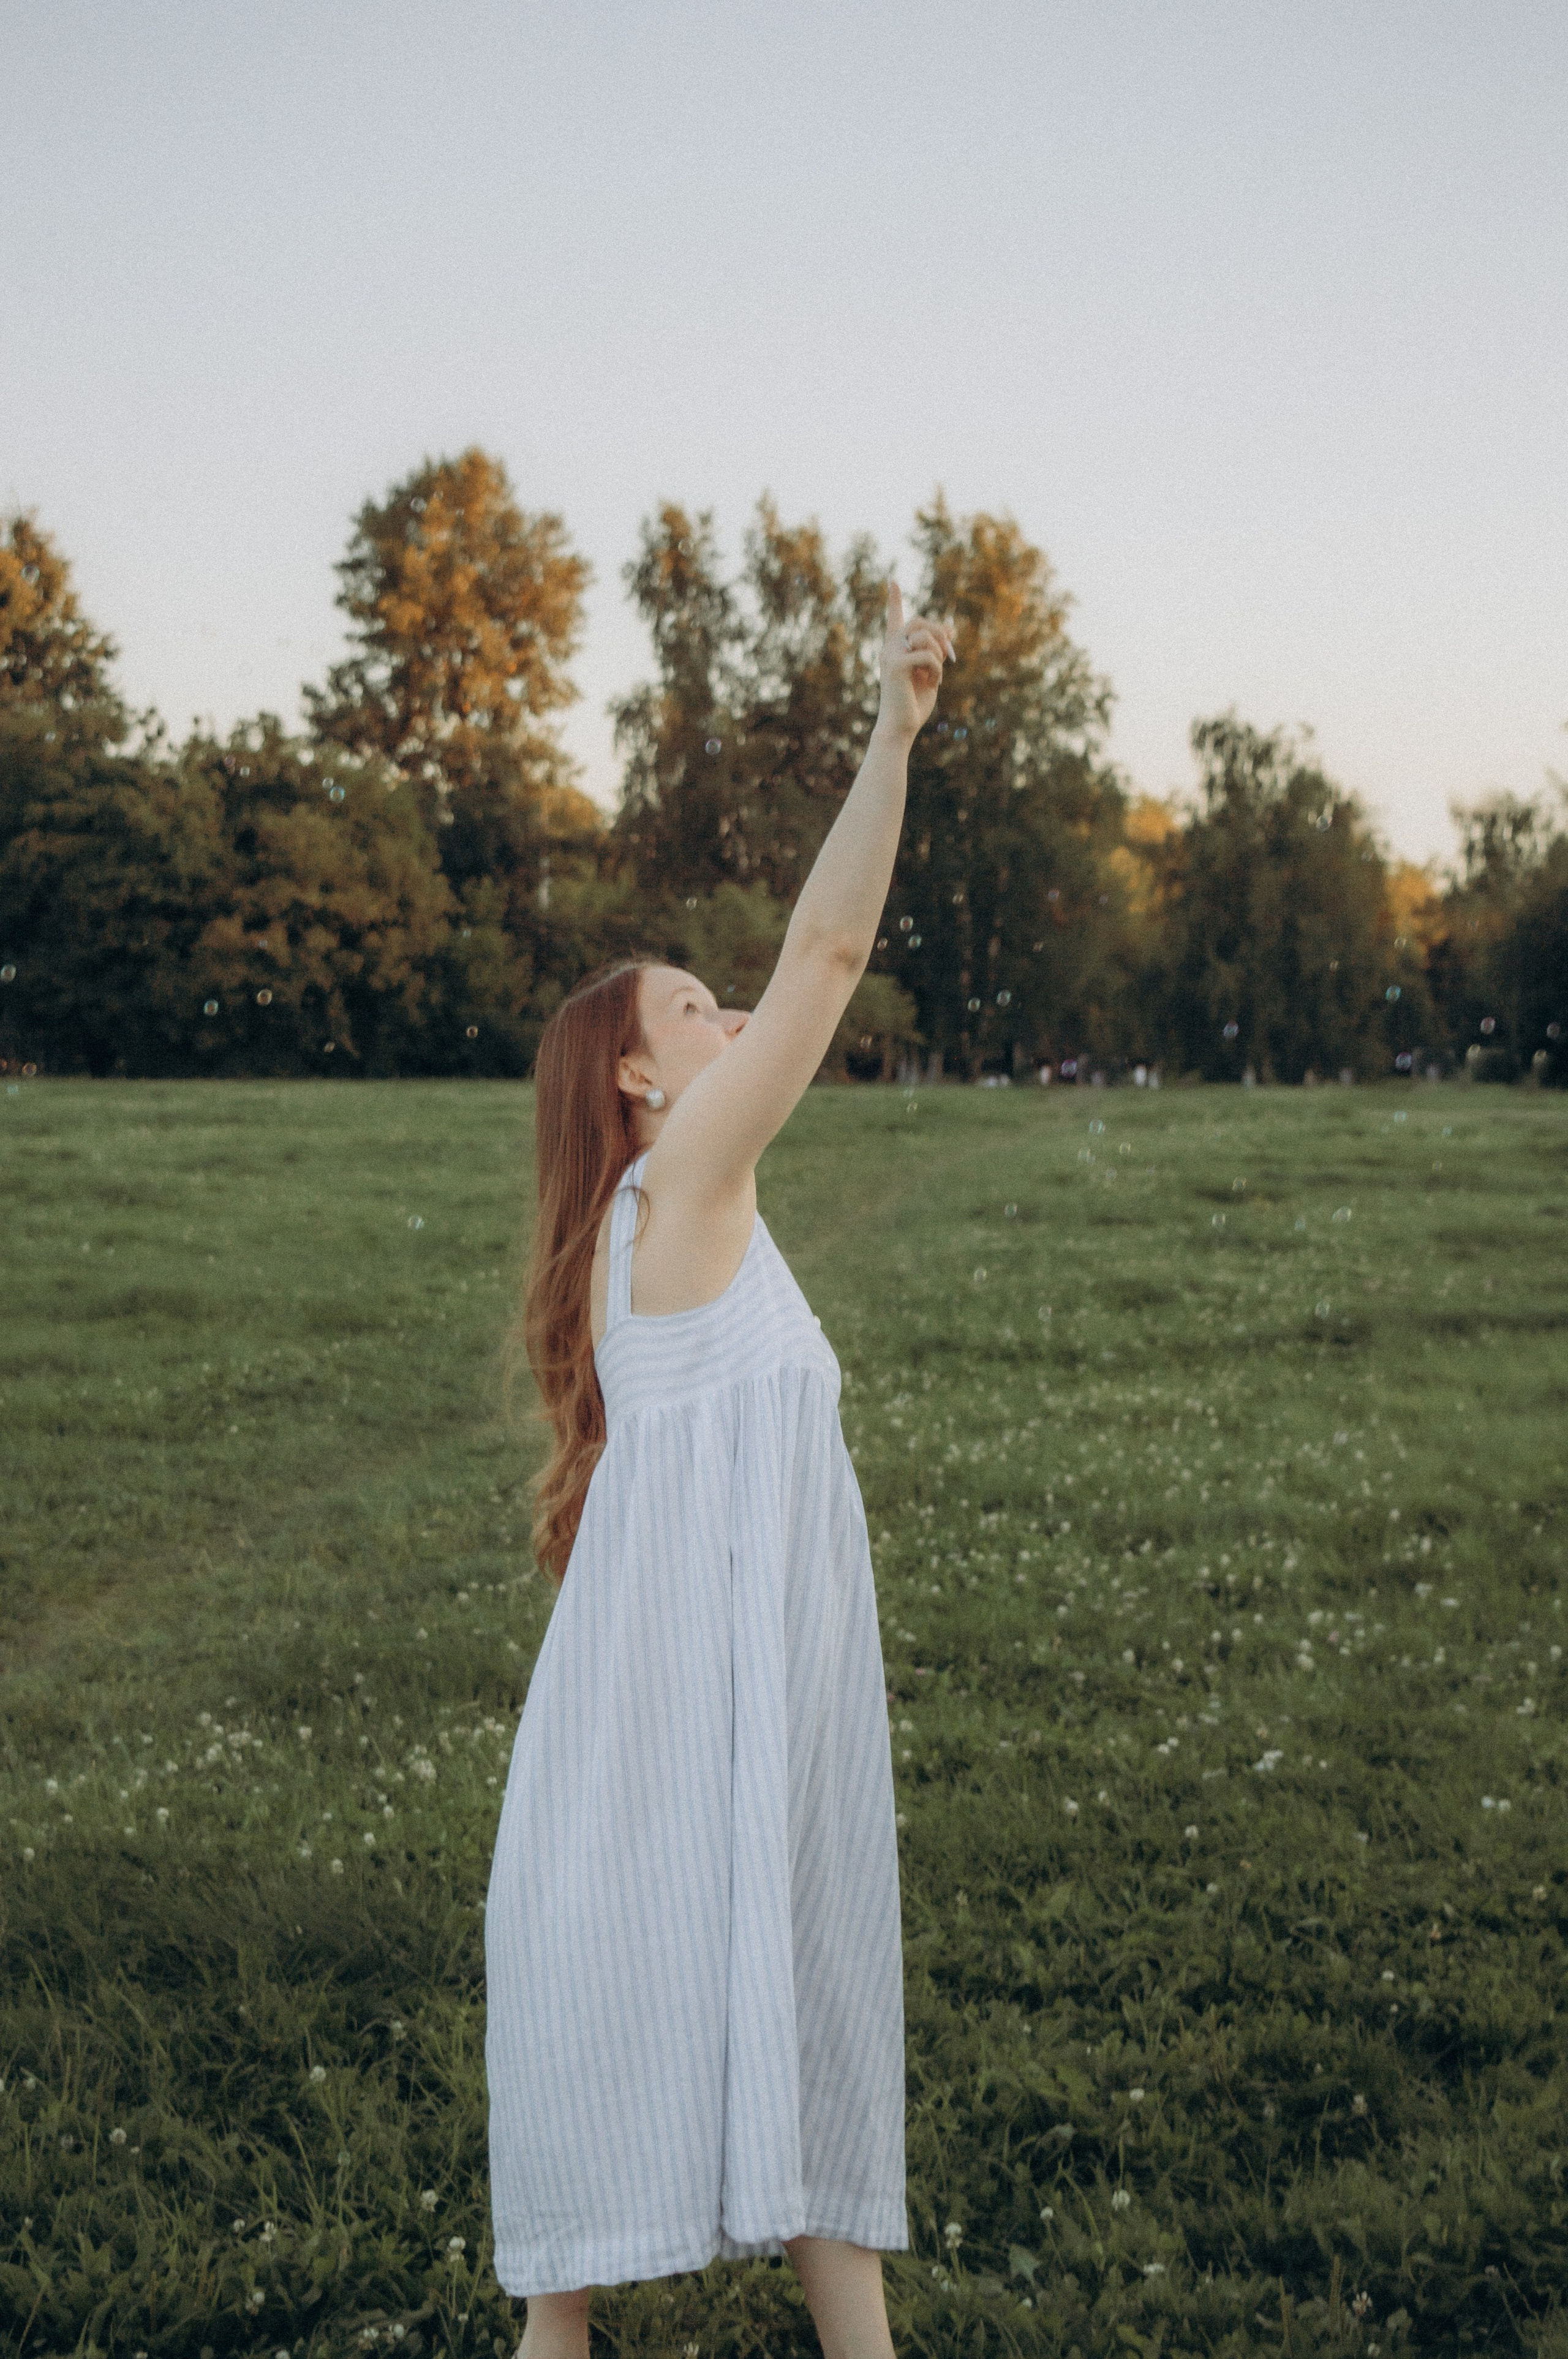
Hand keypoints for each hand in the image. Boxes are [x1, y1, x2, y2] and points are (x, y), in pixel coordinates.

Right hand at [876, 581, 954, 741]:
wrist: (900, 728)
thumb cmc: (913, 705)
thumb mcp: (930, 672)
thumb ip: (937, 651)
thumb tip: (951, 628)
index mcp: (896, 650)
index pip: (894, 619)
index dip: (893, 599)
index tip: (892, 581)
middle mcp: (890, 649)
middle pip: (919, 621)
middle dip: (939, 633)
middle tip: (949, 653)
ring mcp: (891, 655)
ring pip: (925, 636)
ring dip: (939, 655)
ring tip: (936, 676)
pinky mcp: (896, 665)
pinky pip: (927, 655)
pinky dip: (937, 669)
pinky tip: (932, 683)